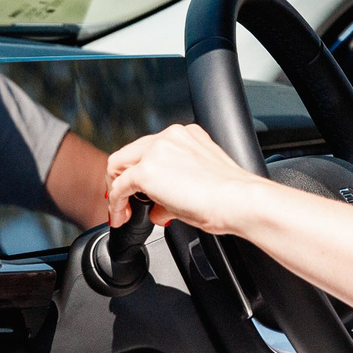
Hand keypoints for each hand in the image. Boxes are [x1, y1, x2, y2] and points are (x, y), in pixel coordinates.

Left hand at [104, 123, 268, 235]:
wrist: (237, 200)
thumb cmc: (230, 196)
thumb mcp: (200, 184)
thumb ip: (175, 189)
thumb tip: (160, 208)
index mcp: (187, 135)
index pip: (151, 149)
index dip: (139, 172)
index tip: (139, 192)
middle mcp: (170, 136)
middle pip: (130, 153)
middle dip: (123, 179)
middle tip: (125, 202)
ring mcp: (157, 150)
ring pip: (120, 165)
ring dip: (118, 190)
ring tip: (123, 212)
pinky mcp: (146, 170)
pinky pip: (119, 187)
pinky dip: (115, 203)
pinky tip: (120, 217)